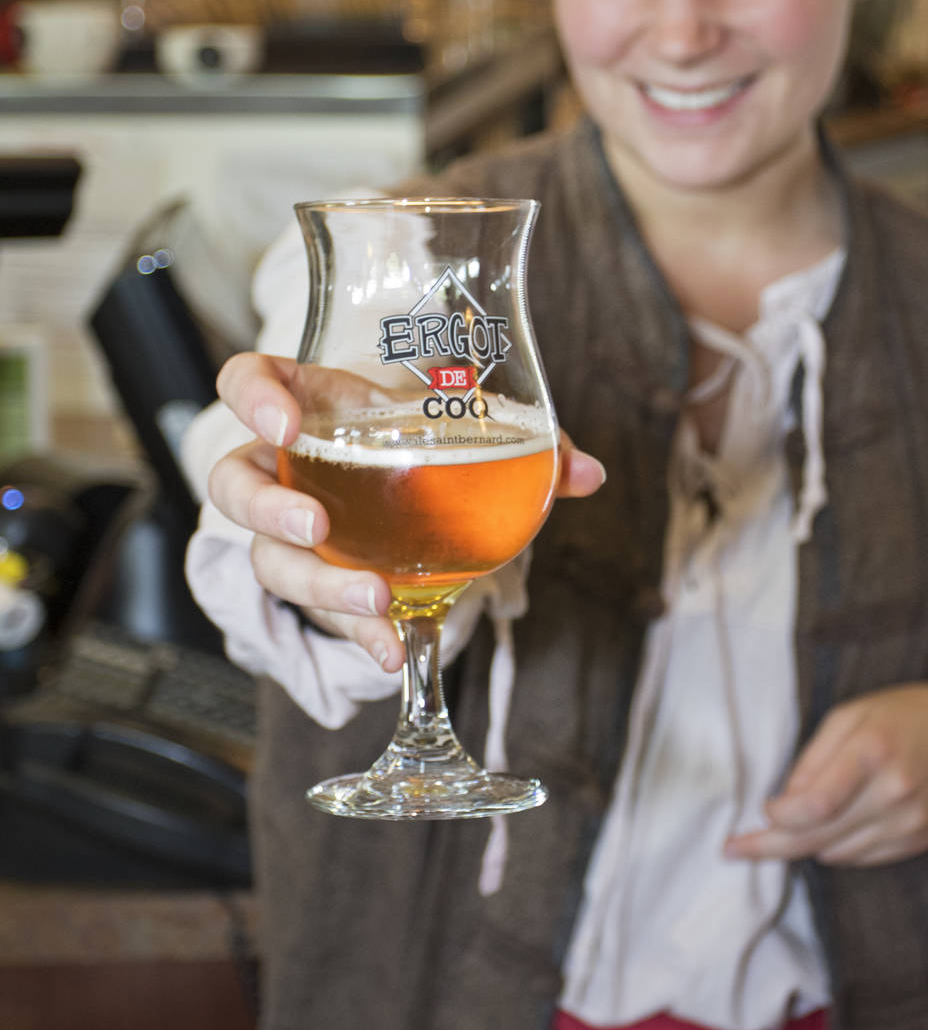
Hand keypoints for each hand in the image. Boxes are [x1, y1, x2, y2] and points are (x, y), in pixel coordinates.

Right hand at [206, 351, 605, 671]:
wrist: (412, 492)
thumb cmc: (422, 442)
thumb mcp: (465, 430)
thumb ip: (528, 445)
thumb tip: (589, 473)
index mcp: (312, 404)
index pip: (248, 381)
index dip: (252, 397)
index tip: (283, 423)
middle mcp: (284, 466)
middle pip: (236, 484)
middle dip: (269, 509)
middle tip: (316, 528)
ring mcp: (290, 529)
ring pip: (268, 558)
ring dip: (318, 584)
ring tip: (375, 602)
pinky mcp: (315, 583)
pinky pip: (318, 611)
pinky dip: (359, 632)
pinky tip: (396, 649)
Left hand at [724, 681, 927, 867]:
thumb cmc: (911, 714)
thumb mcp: (856, 713)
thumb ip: (816, 756)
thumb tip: (784, 802)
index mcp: (874, 752)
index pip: (813, 806)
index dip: (778, 818)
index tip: (761, 811)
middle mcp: (894, 794)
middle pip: (817, 839)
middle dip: (770, 846)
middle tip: (734, 849)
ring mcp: (910, 824)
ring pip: (836, 854)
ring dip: (805, 845)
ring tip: (783, 831)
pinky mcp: (919, 843)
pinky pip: (862, 859)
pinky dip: (837, 848)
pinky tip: (828, 831)